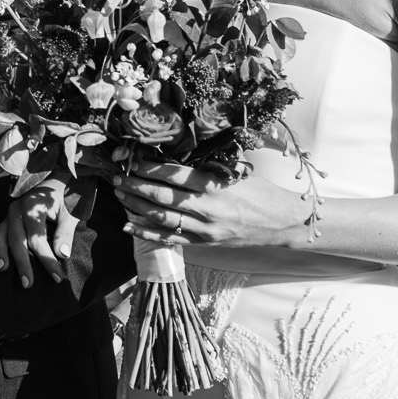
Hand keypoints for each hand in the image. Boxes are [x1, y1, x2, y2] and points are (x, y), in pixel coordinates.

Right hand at [0, 184, 78, 287]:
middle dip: (22, 263)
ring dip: (1, 253)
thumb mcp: (70, 213)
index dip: (46, 259)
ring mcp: (9, 213)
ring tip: (3, 270)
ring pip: (1, 234)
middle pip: (17, 239)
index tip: (56, 277)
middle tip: (27, 284)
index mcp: (34, 206)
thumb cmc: (65, 198)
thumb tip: (62, 255)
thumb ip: (65, 232)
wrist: (57, 180)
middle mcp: (18, 209)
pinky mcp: (7, 218)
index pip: (37, 238)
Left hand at [115, 161, 307, 247]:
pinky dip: (146, 233)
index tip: (130, 160)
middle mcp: (206, 207)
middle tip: (116, 177)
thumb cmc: (260, 191)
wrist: (281, 222)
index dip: (147, 167)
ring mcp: (203, 228)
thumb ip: (208, 166)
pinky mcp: (204, 243)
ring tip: (120, 195)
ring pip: (161, 218)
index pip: (173, 173)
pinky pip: (170, 239)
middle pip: (161, 195)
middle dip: (135, 185)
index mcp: (214, 184)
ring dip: (136, 206)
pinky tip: (129, 226)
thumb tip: (175, 155)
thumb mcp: (237, 171)